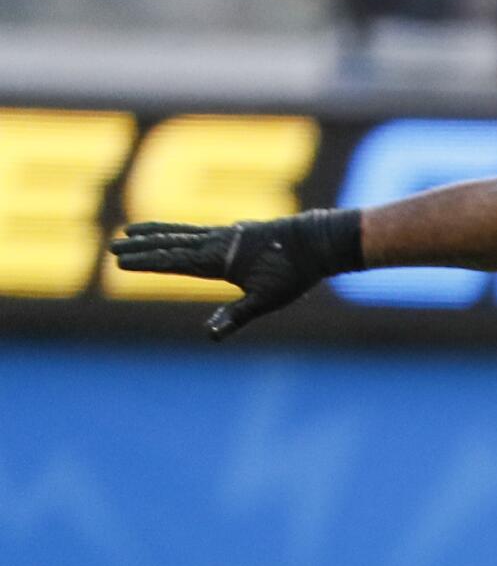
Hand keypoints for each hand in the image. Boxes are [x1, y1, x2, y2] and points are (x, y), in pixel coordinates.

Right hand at [109, 208, 361, 338]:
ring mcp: (225, 234)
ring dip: (155, 233)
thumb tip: (209, 336)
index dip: (146, 262)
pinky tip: (175, 232)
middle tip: (112, 245)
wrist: (315, 242)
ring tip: (130, 230)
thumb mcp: (266, 301)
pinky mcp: (236, 233)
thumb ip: (235, 317)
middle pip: (170, 243)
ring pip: (181, 232)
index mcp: (218, 259)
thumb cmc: (293, 273)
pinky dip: (178, 229)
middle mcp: (216, 242)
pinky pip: (197, 230)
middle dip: (141, 246)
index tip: (120, 261)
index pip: (172, 260)